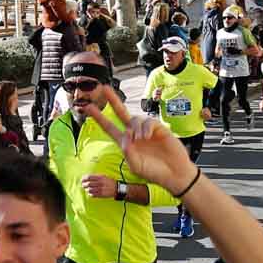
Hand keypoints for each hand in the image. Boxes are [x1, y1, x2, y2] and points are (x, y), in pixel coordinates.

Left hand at [78, 97, 195, 192]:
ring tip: (140, 139)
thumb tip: (125, 136)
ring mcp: (147, 131)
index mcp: (126, 143)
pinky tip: (147, 137)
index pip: (109, 127)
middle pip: (121, 113)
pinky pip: (149, 122)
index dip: (99, 118)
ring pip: (135, 119)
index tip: (88, 108)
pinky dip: (146, 128)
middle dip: (113, 101)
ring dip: (135, 127)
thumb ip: (128, 152)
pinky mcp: (159, 129)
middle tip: (104, 88)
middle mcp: (135, 134)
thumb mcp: (136, 166)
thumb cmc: (153, 172)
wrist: (173, 173)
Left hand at [80, 174, 118, 198]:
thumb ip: (96, 176)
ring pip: (89, 190)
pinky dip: (90, 194)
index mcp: (100, 177)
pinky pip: (92, 195)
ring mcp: (100, 189)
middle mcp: (100, 183)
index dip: (84, 178)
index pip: (89, 177)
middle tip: (83, 185)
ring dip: (87, 189)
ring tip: (87, 189)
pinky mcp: (101, 195)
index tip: (82, 180)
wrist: (117, 188)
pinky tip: (90, 193)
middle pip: (88, 184)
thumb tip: (87, 177)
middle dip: (84, 184)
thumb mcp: (104, 176)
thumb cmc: (109, 182)